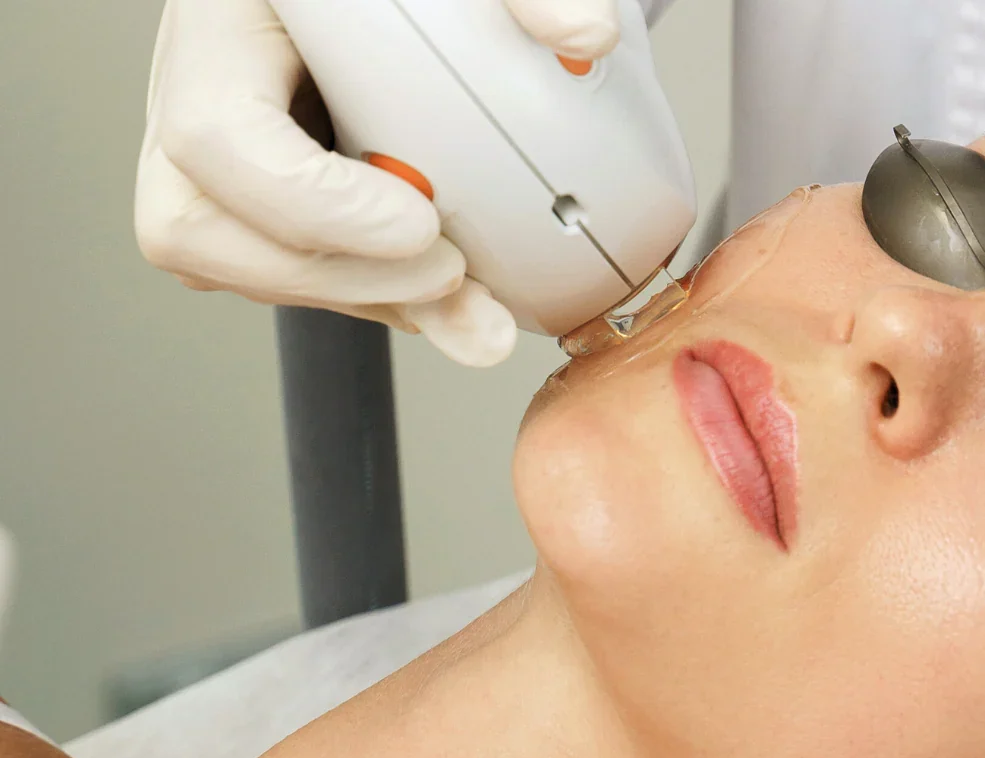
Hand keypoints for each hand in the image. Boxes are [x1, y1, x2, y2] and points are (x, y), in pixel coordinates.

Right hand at [134, 0, 622, 366]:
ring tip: (461, 291)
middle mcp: (199, 88)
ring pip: (233, 267)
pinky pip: (280, 275)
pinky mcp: (255, 198)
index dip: (310, 202)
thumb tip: (585, 34)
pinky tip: (445, 289)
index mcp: (225, 19)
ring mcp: (217, 153)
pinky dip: (370, 296)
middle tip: (453, 274)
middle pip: (195, 225)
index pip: (215, 131)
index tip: (421, 224)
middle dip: (335, 277)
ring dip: (358, 298)